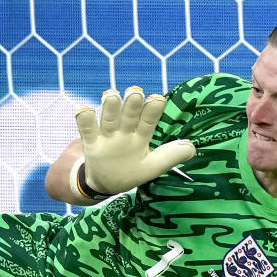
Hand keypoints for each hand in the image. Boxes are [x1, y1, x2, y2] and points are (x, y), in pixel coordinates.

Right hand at [73, 86, 195, 196]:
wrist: (105, 184)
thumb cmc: (131, 171)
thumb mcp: (152, 167)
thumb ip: (170, 156)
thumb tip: (192, 148)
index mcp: (141, 135)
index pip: (148, 120)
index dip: (153, 110)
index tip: (157, 99)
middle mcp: (125, 130)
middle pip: (129, 114)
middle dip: (132, 103)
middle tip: (135, 92)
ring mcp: (107, 135)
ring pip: (108, 118)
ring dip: (110, 107)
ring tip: (111, 95)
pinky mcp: (91, 142)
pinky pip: (87, 129)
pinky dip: (84, 119)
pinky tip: (83, 109)